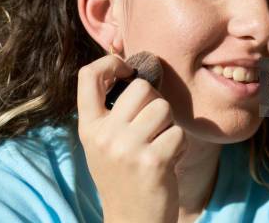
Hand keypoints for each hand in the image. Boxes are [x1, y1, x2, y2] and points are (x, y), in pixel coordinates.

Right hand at [77, 55, 185, 222]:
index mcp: (89, 127)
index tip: (126, 70)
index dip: (111, 62)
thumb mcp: (105, 143)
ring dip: (169, 124)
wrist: (132, 222)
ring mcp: (127, 148)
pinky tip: (168, 161)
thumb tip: (136, 70)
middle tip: (152, 126)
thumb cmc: (124, 175)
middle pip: (142, 87)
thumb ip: (113, 111)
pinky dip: (179, 145)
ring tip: (159, 145)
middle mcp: (104, 135)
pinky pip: (178, 132)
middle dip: (155, 102)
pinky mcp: (153, 161)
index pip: (88, 76)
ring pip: (164, 107)